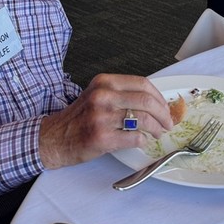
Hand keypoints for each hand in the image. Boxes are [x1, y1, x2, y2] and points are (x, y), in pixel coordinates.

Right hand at [38, 73, 172, 168]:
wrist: (55, 138)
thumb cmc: (79, 118)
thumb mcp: (97, 95)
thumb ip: (121, 94)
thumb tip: (155, 102)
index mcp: (104, 82)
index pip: (142, 84)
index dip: (159, 97)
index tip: (165, 107)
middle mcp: (103, 96)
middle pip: (146, 100)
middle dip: (163, 114)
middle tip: (168, 123)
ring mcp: (101, 116)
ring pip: (143, 119)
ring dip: (157, 128)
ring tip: (158, 133)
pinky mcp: (102, 137)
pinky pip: (134, 137)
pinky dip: (143, 140)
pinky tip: (142, 141)